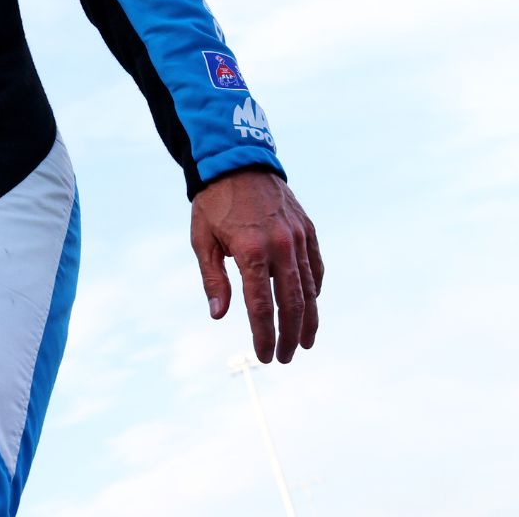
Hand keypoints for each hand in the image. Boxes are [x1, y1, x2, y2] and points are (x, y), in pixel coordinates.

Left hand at [190, 168, 323, 362]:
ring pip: (309, 288)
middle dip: (289, 336)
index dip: (264, 336)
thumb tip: (219, 316)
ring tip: (304, 342)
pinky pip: (315, 266)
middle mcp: (280, 245)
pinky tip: (310, 306)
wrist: (237, 161)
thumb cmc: (214, 204)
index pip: (261, 306)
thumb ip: (213, 279)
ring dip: (308, 320)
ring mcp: (298, 237)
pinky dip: (314, 289)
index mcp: (251, 250)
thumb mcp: (202, 240)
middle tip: (284, 357)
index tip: (264, 356)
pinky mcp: (308, 229)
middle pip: (292, 304)